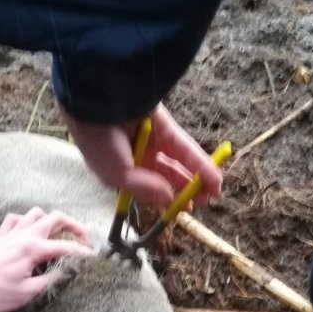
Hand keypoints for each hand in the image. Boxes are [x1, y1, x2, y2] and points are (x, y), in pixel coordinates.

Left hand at [0, 209, 91, 311]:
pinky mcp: (1, 237)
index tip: (94, 258)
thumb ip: (51, 279)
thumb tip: (68, 271)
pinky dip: (26, 221)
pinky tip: (30, 233)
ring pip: (36, 213)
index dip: (83, 252)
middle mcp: (24, 235)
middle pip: (55, 217)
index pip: (66, 246)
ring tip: (58, 235)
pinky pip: (16, 218)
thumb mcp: (27, 293)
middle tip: (83, 239)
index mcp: (32, 249)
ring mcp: (11, 233)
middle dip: (74, 225)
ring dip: (50, 220)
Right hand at [61, 103, 222, 207]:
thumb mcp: (118, 175)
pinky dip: (200, 162)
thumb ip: (146, 189)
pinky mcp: (165, 125)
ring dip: (196, 178)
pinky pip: (184, 148)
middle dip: (184, 191)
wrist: (98, 101)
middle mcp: (136, 158)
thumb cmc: (99, 143)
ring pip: (178, 163)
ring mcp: (152, 140)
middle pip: (166, 178)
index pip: (147, 190)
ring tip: (214, 192)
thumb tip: (169, 199)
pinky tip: (214, 178)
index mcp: (120, 173)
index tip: (183, 210)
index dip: (166, 200)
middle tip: (203, 202)